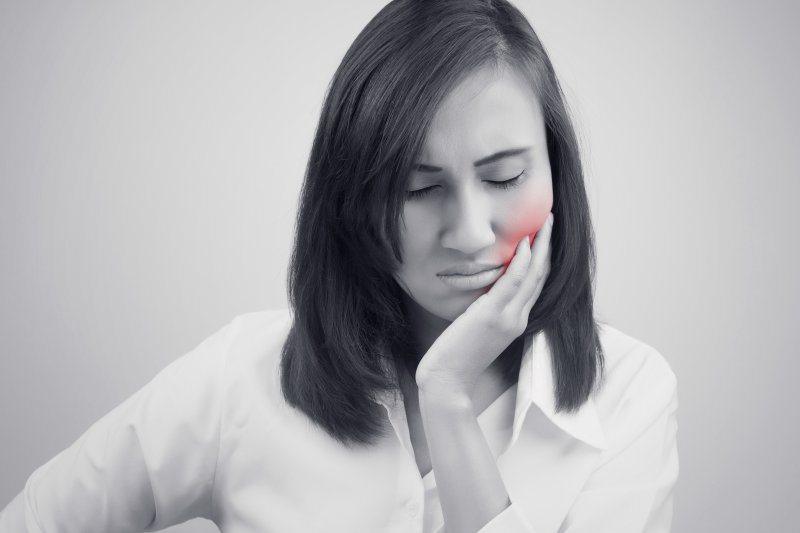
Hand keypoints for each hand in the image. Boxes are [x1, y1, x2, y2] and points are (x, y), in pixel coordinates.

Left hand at [415, 212, 553, 397]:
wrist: (448, 381)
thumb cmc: (456, 356)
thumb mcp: (475, 326)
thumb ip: (485, 307)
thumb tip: (484, 285)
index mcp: (516, 321)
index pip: (536, 284)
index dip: (543, 258)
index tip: (544, 235)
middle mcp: (518, 319)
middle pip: (542, 276)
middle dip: (548, 246)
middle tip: (552, 220)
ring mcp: (508, 318)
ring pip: (533, 276)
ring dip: (541, 246)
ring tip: (545, 223)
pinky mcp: (492, 317)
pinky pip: (513, 283)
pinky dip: (522, 262)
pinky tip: (525, 243)